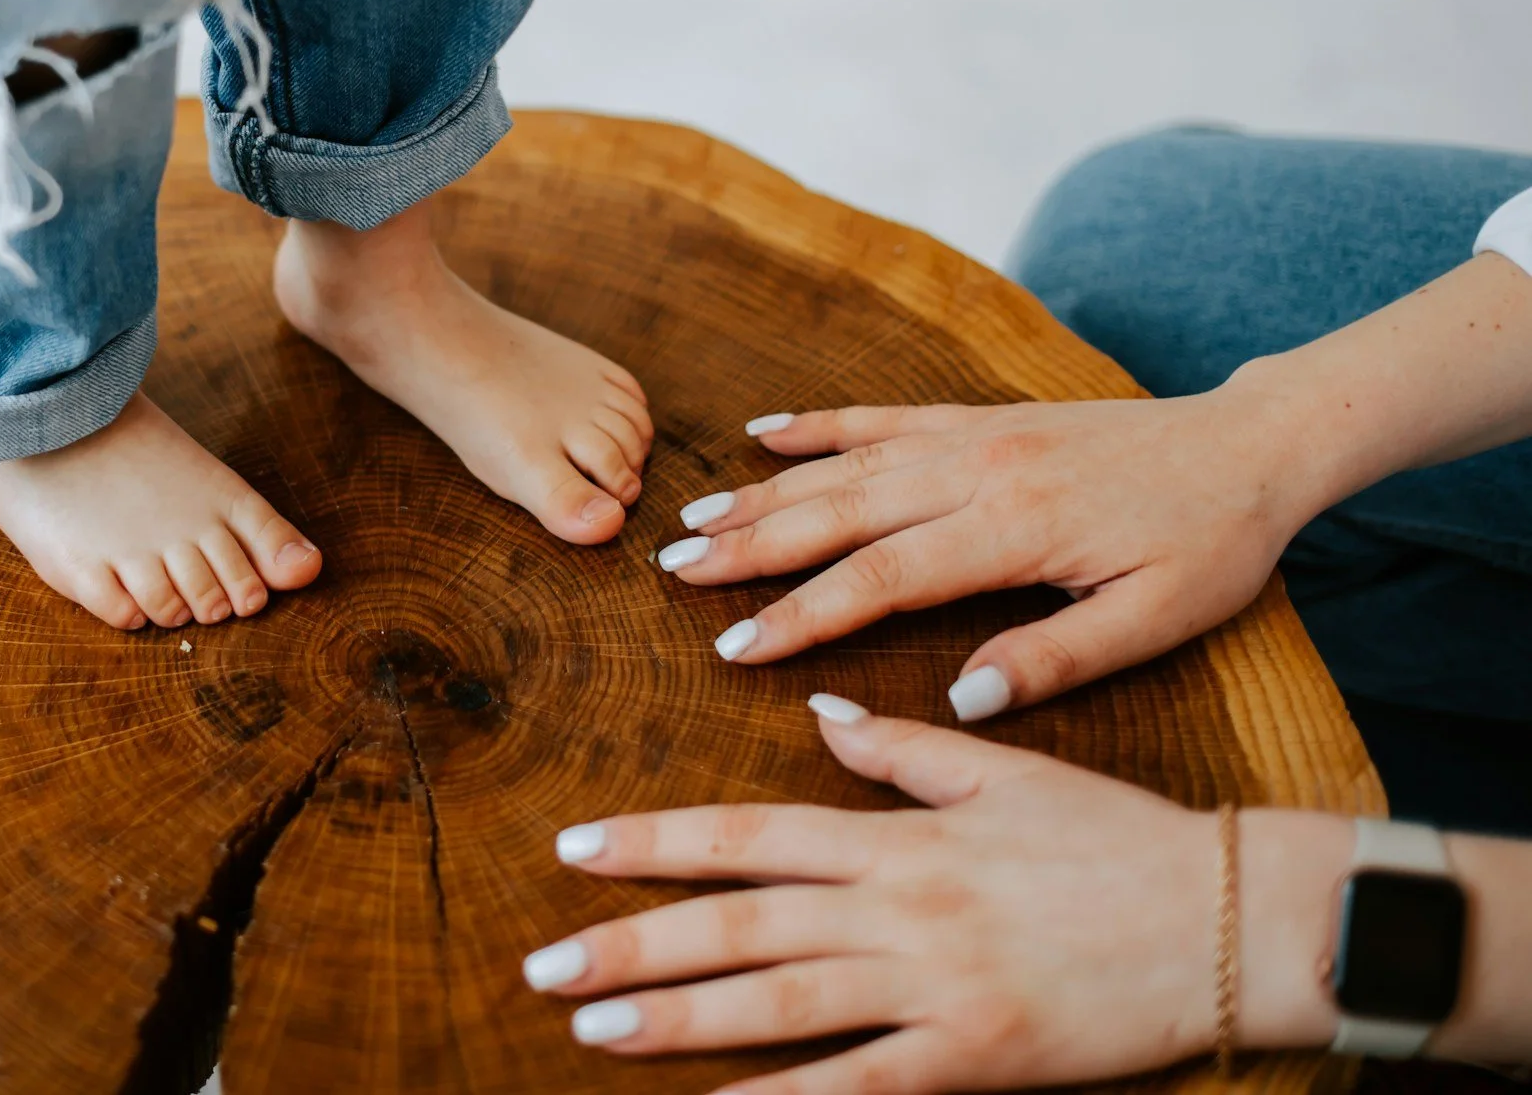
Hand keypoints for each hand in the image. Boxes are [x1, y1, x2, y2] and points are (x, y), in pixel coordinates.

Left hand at [527, 700, 1344, 1090]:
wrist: (1226, 921)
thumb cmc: (1115, 840)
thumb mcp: (1004, 771)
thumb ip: (900, 749)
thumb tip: (820, 713)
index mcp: (896, 836)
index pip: (747, 835)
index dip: (654, 845)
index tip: (574, 851)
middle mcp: (898, 908)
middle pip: (740, 924)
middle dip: (633, 942)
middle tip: (545, 966)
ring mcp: (933, 988)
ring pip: (779, 1005)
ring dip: (679, 1017)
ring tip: (594, 1027)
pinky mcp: (973, 1058)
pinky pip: (861, 1086)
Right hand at [663, 388, 1325, 718]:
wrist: (1253, 445)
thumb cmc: (1213, 544)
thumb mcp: (1157, 620)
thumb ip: (1056, 658)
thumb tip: (960, 699)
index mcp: (1016, 530)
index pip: (883, 579)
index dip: (803, 614)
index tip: (736, 646)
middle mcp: (979, 472)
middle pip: (840, 513)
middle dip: (751, 546)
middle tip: (674, 571)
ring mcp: (974, 437)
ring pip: (846, 466)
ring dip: (764, 493)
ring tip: (693, 521)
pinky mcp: (981, 418)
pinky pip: (881, 418)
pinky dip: (818, 426)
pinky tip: (761, 435)